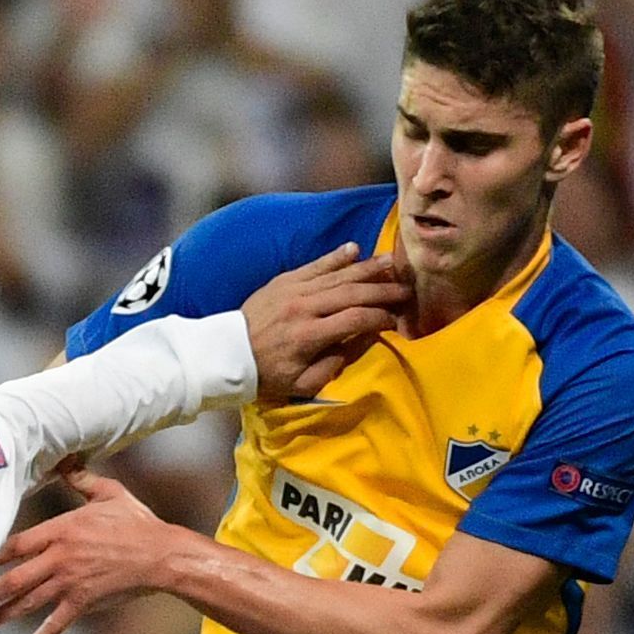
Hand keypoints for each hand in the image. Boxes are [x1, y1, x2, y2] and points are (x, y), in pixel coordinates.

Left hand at [0, 468, 186, 633]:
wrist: (161, 555)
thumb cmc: (137, 523)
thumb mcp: (109, 493)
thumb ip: (83, 480)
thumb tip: (68, 462)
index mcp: (61, 530)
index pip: (17, 544)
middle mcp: (59, 558)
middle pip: (14, 578)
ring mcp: (70, 582)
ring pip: (28, 602)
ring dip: (4, 615)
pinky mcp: (84, 602)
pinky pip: (57, 622)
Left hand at [242, 245, 408, 402]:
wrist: (227, 354)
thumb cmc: (268, 374)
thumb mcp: (302, 384)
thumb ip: (334, 365)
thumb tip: (361, 341)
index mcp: (309, 336)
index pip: (356, 320)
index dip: (380, 319)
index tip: (396, 321)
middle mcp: (304, 307)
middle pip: (352, 293)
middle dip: (383, 290)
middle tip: (407, 290)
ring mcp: (293, 290)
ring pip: (337, 275)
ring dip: (367, 268)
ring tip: (392, 263)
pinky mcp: (284, 280)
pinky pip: (315, 265)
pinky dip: (336, 257)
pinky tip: (355, 249)